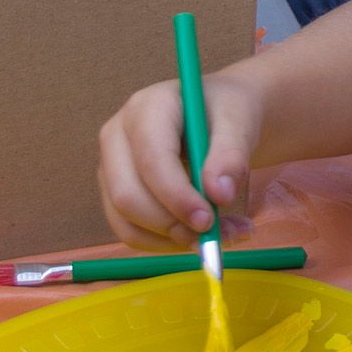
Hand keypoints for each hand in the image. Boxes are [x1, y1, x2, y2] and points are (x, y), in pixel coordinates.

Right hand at [97, 72, 263, 252]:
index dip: (176, 195)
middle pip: (127, 195)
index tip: (208, 221)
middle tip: (214, 236)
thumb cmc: (226, 111)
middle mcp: (118, 136)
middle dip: (170, 223)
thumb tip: (219, 194)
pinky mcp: (115, 192)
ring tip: (223, 235)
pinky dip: (166, 243)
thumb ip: (231, 154)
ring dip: (172, 239)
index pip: (151, 159)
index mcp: (148, 108)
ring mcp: (112, 166)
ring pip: (125, 220)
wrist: (219, 116)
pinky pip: (130, 231)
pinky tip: (200, 237)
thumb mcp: (240, 121)